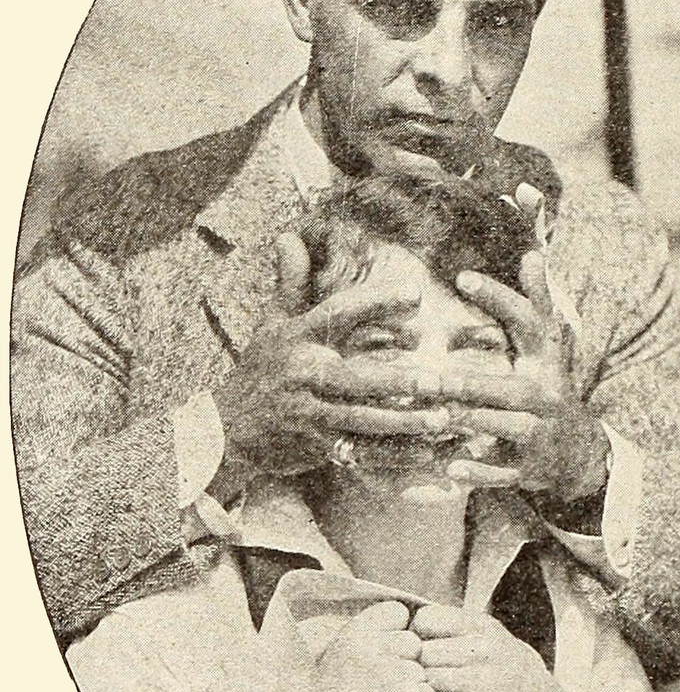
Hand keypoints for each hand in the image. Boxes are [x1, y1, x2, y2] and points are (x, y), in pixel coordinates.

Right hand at [212, 232, 451, 486]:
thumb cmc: (260, 370)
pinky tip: (427, 452)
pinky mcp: (313, 447)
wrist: (224, 430)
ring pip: (360, 420)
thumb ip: (289, 282)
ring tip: (443, 420)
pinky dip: (394, 455)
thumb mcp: (271, 323)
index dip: (377, 302)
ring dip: (403, 423)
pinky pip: (359, 452)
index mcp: (297, 337)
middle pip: (354, 378)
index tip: (417, 294)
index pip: (339, 313)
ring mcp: (307, 414)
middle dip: (397, 381)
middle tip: (438, 380)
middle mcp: (302, 374)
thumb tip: (287, 235)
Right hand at [303, 601, 434, 691]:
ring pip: (422, 671)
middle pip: (414, 642)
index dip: (396, 632)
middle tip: (382, 688)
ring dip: (412, 688)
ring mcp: (394, 673)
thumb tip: (407, 620)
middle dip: (406, 662)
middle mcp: (374, 648)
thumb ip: (369, 636)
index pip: (397, 611)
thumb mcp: (340, 656)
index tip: (384, 654)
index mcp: (354, 632)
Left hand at [412, 604, 578, 691]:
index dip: (417, 635)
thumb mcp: (495, 638)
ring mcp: (478, 678)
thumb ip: (460, 629)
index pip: (426, 619)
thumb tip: (414, 623)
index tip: (422, 648)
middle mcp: (481, 648)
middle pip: (422, 652)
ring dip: (424, 688)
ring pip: (426, 677)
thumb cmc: (514, 673)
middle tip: (423, 677)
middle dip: (418, 666)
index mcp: (482, 626)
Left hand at [441, 251, 609, 502]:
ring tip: (435, 416)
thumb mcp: (548, 349)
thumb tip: (533, 255)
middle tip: (423, 377)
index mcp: (545, 362)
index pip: (528, 322)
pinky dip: (478, 472)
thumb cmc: (548, 391)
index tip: (462, 276)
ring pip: (503, 427)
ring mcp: (538, 434)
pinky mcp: (528, 468)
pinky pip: (502, 472)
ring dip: (469, 422)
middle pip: (504, 387)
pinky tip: (451, 468)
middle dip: (464, 383)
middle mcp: (544, 396)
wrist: (579, 454)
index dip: (498, 298)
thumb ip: (539, 303)